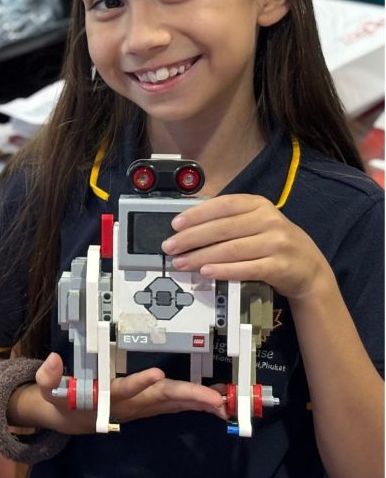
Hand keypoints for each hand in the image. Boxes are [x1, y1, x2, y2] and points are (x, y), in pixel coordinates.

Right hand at [31, 352, 226, 433]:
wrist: (71, 422)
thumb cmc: (60, 400)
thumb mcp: (47, 390)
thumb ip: (48, 377)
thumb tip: (52, 359)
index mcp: (106, 398)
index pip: (123, 390)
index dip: (140, 383)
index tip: (158, 373)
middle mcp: (129, 405)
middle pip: (160, 400)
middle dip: (188, 397)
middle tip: (216, 399)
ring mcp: (141, 408)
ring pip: (173, 404)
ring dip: (200, 403)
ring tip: (227, 399)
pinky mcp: (148, 408)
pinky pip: (175, 406)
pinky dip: (196, 403)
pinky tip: (217, 401)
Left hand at [161, 193, 331, 301]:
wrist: (308, 267)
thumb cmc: (271, 241)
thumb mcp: (254, 222)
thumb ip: (227, 220)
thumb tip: (186, 226)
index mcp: (258, 204)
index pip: (223, 205)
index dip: (197, 214)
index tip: (175, 224)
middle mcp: (269, 220)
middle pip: (223, 229)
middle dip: (191, 239)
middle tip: (169, 248)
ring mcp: (277, 243)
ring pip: (231, 250)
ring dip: (201, 257)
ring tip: (180, 263)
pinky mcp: (280, 266)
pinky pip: (246, 268)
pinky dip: (224, 270)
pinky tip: (206, 272)